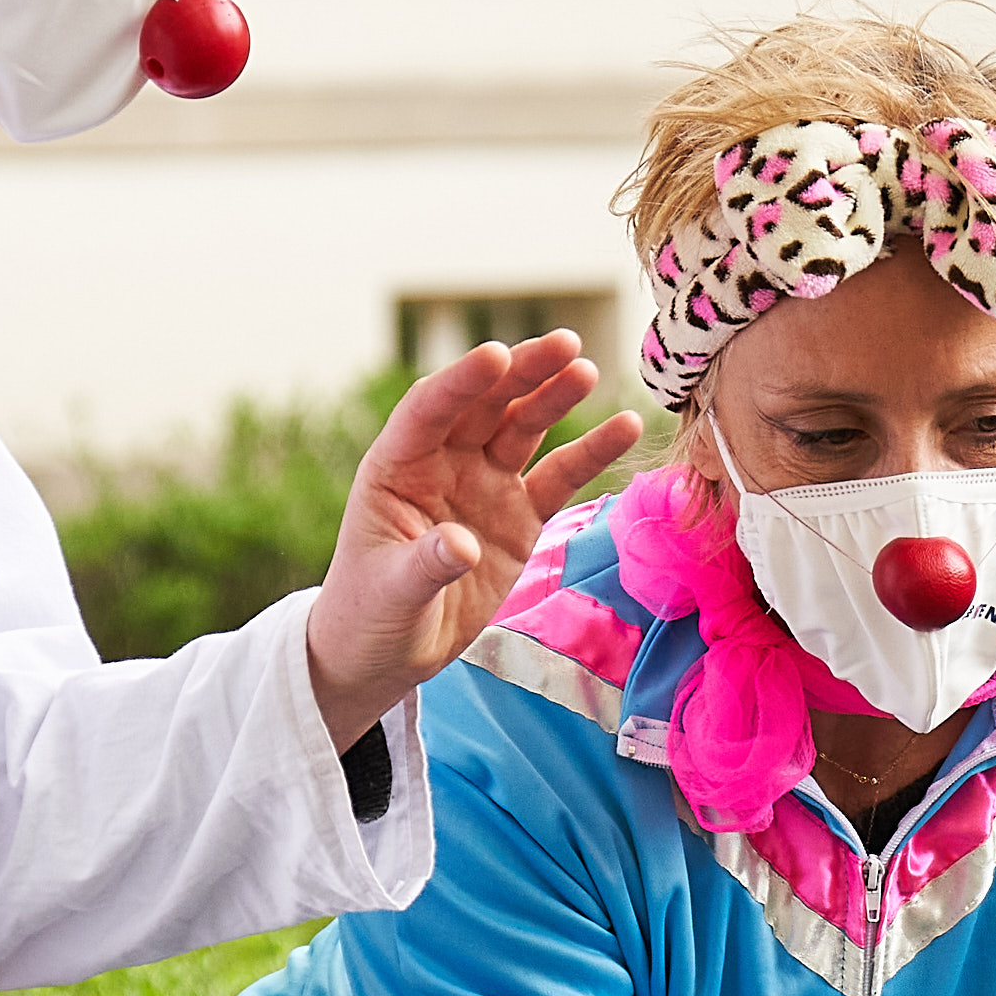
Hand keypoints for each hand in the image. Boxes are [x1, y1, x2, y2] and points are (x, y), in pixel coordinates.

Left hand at [305, 332, 647, 749]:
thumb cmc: (370, 615)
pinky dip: (591, 452)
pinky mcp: (519, 516)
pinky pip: (559, 476)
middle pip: (485, 405)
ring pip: (523, 428)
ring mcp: (484, 484)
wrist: (388, 652)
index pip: (429, 410)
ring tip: (588, 371)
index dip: (461, 381)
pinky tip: (626, 425)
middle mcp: (443, 464)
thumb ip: (425, 565)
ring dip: (554, 396)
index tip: (496, 355)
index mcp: (397, 467)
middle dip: (523, 373)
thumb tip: (462, 545)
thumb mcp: (390, 594)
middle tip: (565, 344)